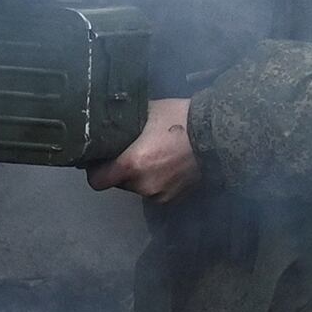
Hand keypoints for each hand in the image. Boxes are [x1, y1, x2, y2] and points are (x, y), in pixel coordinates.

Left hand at [85, 98, 200, 204]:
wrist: (215, 132)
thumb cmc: (178, 118)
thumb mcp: (144, 113)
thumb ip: (122, 126)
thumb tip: (105, 124)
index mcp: (131, 165)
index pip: (97, 181)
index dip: (95, 170)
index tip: (99, 160)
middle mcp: (143, 185)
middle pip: (118, 182)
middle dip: (120, 169)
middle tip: (129, 151)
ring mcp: (160, 194)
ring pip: (137, 187)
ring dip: (138, 176)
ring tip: (151, 156)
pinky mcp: (174, 198)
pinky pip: (154, 190)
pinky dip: (155, 180)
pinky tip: (165, 164)